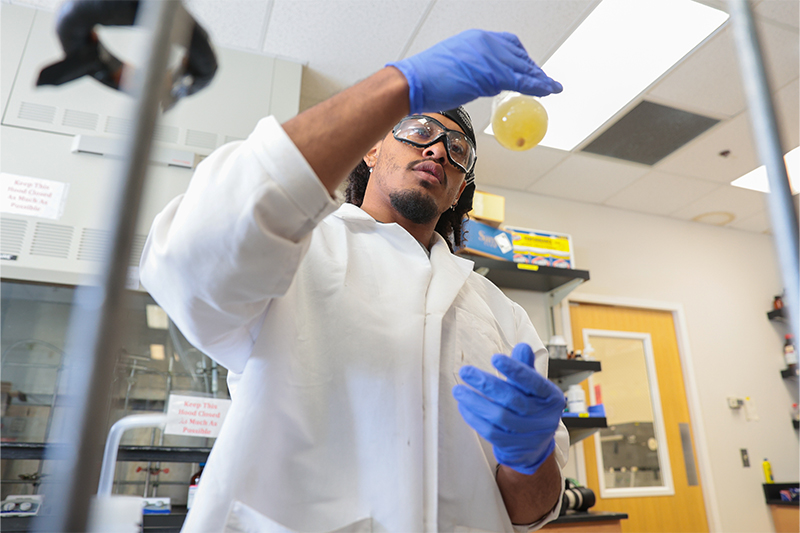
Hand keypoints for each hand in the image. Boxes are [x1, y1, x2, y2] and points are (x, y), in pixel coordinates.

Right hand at [387, 29, 561, 114]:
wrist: (412, 82)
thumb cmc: (424, 78)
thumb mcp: (452, 65)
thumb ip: (471, 68)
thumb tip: (481, 80)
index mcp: (476, 38)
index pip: (508, 44)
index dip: (521, 57)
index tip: (527, 68)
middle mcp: (486, 43)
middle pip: (519, 55)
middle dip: (533, 69)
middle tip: (543, 81)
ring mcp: (490, 57)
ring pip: (523, 67)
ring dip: (539, 78)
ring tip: (550, 87)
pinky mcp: (492, 74)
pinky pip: (522, 81)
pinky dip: (538, 86)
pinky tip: (546, 90)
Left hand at [453, 342, 564, 474]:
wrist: (533, 445)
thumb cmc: (531, 406)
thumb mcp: (533, 387)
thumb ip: (525, 367)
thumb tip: (523, 346)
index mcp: (551, 397)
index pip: (534, 382)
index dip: (515, 370)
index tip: (495, 358)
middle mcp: (544, 418)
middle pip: (513, 399)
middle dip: (487, 384)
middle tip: (465, 371)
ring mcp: (529, 435)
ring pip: (499, 417)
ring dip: (475, 402)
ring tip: (458, 390)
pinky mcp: (513, 447)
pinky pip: (490, 432)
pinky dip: (474, 418)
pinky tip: (463, 405)